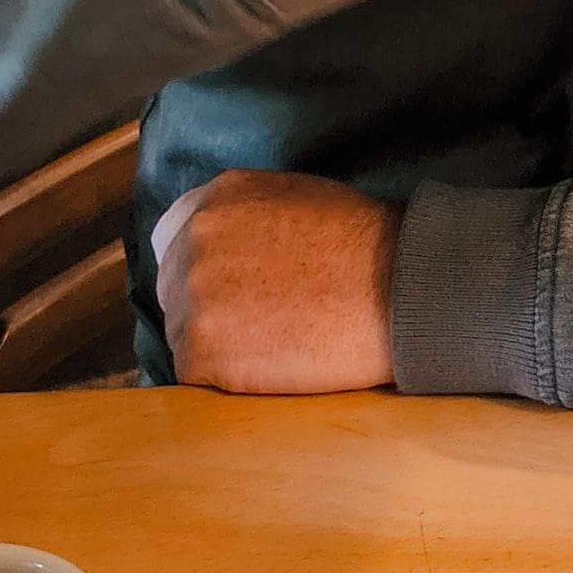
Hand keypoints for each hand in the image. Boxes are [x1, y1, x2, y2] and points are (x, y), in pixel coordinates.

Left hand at [157, 170, 400, 393]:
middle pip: (175, 288)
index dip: (205, 268)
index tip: (233, 287)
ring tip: (274, 341)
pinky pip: (196, 372)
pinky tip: (271, 362)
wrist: (396, 287)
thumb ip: (246, 213)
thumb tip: (226, 244)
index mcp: (216, 198)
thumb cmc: (362, 243)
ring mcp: (193, 295)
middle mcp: (193, 239)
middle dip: (210, 306)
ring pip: (184, 332)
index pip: (178, 239)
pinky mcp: (201, 351)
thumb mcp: (295, 196)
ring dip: (218, 343)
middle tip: (261, 321)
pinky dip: (227, 376)